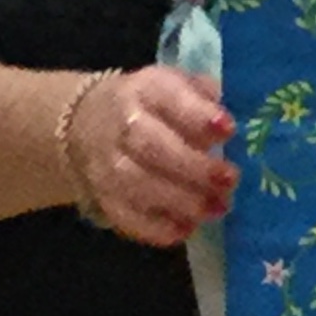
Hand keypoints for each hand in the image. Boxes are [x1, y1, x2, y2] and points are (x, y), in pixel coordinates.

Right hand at [67, 66, 237, 247]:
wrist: (86, 125)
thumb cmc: (149, 107)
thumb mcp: (174, 86)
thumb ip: (202, 97)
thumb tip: (222, 122)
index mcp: (144, 90)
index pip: (167, 97)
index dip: (198, 116)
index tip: (228, 130)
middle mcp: (121, 127)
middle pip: (152, 147)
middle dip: (195, 167)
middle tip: (230, 180)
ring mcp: (107, 166)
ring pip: (141, 186)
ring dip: (184, 202)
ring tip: (218, 206)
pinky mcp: (105, 200)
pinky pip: (130, 219)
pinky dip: (160, 228)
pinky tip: (188, 227)